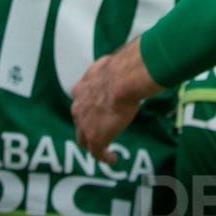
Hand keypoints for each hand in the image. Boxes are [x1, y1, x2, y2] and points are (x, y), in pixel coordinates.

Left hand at [71, 40, 158, 162]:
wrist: (123, 79)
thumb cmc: (124, 69)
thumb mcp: (115, 65)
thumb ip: (118, 67)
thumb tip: (136, 56)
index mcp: (81, 88)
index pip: (81, 101)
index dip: (88, 108)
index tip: (97, 111)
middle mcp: (78, 106)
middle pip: (79, 122)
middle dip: (86, 128)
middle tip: (98, 133)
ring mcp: (84, 124)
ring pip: (84, 140)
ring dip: (93, 145)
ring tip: (103, 151)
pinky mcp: (95, 138)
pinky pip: (96, 153)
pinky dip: (104, 157)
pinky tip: (113, 159)